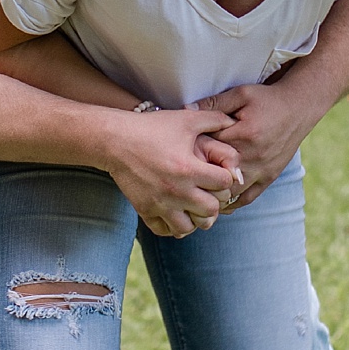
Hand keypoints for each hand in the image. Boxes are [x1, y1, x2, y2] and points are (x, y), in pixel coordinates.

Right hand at [102, 107, 241, 237]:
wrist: (115, 140)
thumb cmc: (152, 128)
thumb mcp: (186, 119)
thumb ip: (214, 119)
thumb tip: (233, 122)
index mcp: (189, 168)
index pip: (225, 185)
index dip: (226, 179)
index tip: (219, 174)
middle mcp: (177, 190)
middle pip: (211, 210)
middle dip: (215, 201)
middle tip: (209, 192)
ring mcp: (160, 203)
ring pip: (189, 227)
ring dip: (195, 218)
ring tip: (194, 206)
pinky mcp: (145, 211)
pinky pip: (166, 231)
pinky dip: (173, 226)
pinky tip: (176, 212)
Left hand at [196, 79, 310, 209]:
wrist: (299, 108)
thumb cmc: (267, 99)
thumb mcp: (241, 93)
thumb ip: (214, 103)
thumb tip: (186, 109)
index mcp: (243, 135)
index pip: (209, 148)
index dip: (192, 151)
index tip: (181, 152)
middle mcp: (253, 157)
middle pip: (217, 176)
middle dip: (200, 178)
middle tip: (183, 180)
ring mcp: (262, 170)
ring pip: (231, 193)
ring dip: (214, 195)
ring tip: (197, 195)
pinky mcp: (269, 177)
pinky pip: (248, 197)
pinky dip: (232, 203)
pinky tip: (219, 202)